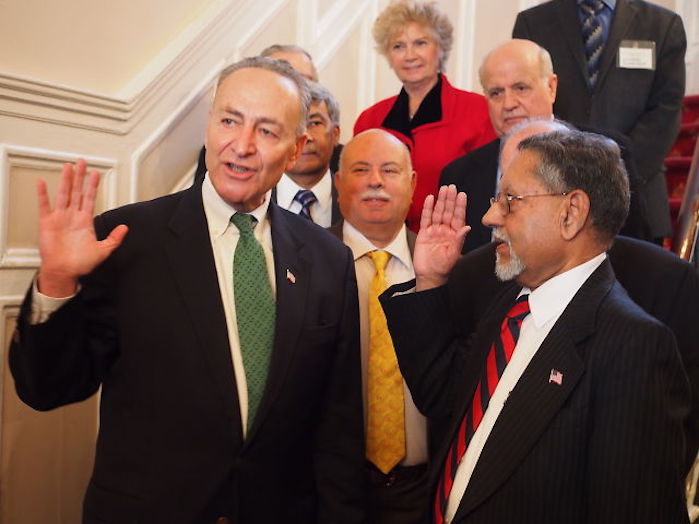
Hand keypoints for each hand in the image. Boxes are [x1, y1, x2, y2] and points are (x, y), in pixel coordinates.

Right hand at [36, 159, 127, 296]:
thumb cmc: (81, 263)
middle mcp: (72, 216)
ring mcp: (60, 218)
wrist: (64, 272)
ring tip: (68, 167)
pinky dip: (43, 194)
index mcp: (85, 221)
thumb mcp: (103, 251)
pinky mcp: (47, 223)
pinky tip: (43, 183)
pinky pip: (44, 205)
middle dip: (80, 177)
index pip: (90, 198)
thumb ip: (114, 239)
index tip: (97, 173)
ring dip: (66, 180)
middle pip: (77, 192)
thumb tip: (125, 228)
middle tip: (82, 162)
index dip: (93, 186)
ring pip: (63, 194)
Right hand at [413, 185, 469, 290]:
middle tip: (451, 188)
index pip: (459, 217)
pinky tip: (430, 199)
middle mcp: (445, 231)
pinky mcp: (424, 233)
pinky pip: (426, 219)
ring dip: (441, 201)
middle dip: (450, 199)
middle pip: (448, 212)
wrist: (429, 276)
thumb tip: (467, 228)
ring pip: (438, 212)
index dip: (460, 206)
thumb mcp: (453, 254)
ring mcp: (435, 231)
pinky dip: (427, 209)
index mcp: (455, 235)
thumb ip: (459, 240)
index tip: (462, 195)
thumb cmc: (442, 268)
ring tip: (443, 189)